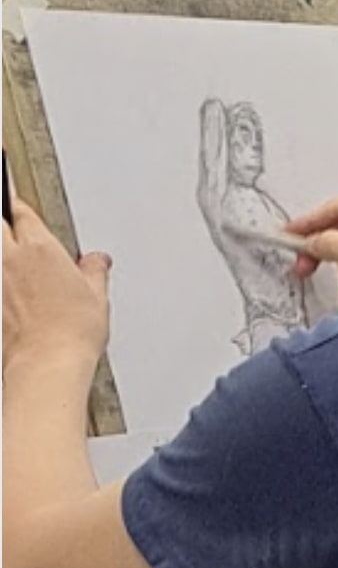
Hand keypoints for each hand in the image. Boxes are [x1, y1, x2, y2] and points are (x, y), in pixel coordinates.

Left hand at [2, 201, 110, 375]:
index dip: (18, 205)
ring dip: (1, 251)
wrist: (46, 364)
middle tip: (8, 221)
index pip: (21, 212)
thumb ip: (94, 271)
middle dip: (2, 220)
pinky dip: (2, 282)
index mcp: (40, 249)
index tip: (16, 202)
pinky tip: (9, 289)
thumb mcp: (97, 295)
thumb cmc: (70, 333)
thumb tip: (95, 261)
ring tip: (12, 260)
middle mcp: (10, 260)